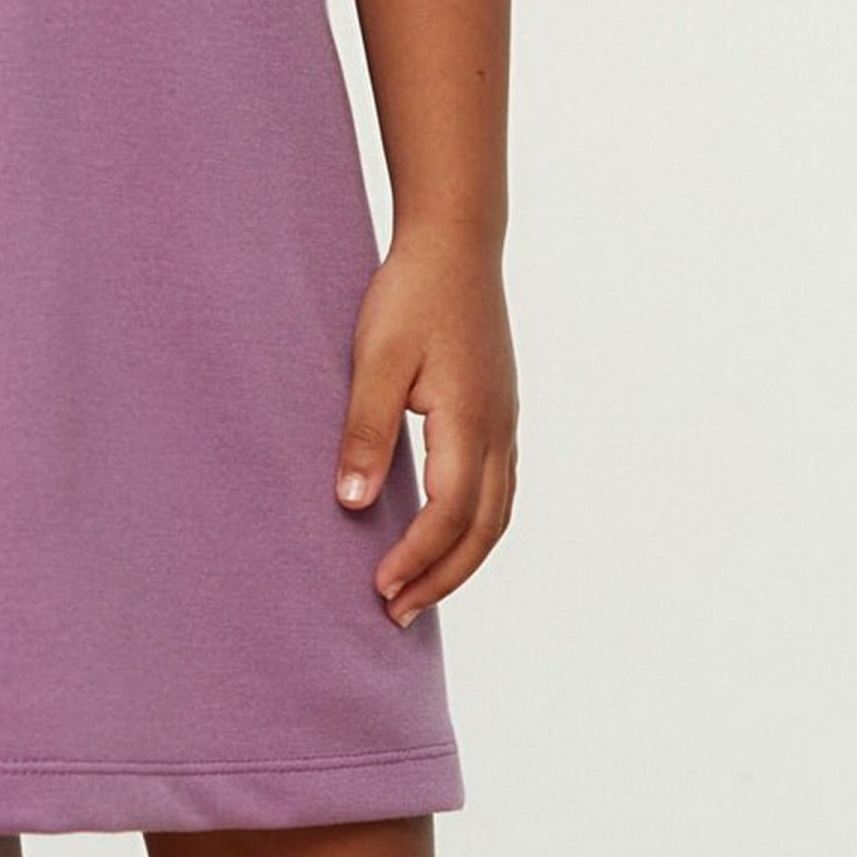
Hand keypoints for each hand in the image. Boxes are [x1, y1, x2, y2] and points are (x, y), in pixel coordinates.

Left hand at [332, 226, 517, 625]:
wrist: (456, 243)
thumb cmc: (411, 295)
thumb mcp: (377, 358)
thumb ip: (365, 431)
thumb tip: (351, 503)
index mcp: (470, 423)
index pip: (448, 517)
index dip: (415, 561)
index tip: (378, 591)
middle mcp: (499, 431)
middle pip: (482, 531)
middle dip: (441, 579)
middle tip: (396, 613)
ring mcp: (506, 423)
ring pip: (497, 516)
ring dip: (461, 560)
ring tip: (418, 589)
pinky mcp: (500, 412)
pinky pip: (498, 491)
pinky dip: (475, 528)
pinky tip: (446, 535)